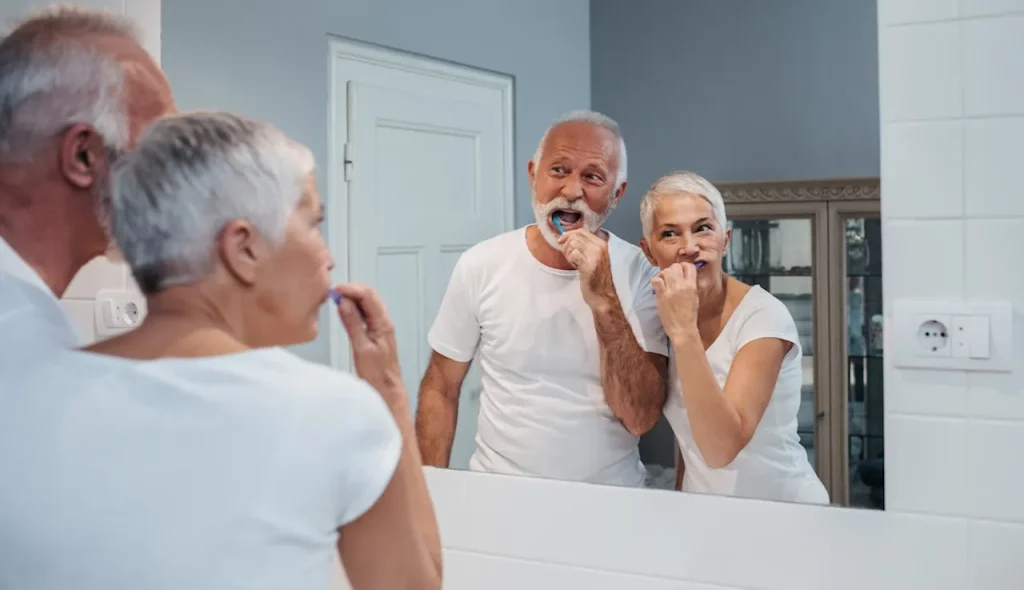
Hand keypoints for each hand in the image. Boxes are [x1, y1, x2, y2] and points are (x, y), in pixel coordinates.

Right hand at [331, 283, 404, 399]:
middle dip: (350, 290)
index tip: (334, 290)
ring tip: (335, 298)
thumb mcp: (362, 348)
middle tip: (332, 292)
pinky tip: (343, 310)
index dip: (350, 289)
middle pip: (369, 295)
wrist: (387, 389)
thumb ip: (353, 324)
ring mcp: (379, 326)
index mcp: (383, 323)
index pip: (368, 296)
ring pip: (366, 303)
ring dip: (351, 297)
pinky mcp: (374, 332)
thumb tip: (343, 303)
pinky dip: (353, 307)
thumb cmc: (377, 374)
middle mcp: (383, 321)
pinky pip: (364, 313)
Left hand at [557, 229, 615, 309]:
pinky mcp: (589, 264)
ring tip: (573, 262)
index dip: (569, 234)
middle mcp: (601, 247)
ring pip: (573, 243)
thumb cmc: (598, 280)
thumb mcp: (596, 259)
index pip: (583, 231)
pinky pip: (573, 254)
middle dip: (567, 244)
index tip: (561, 240)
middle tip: (568, 256)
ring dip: (568, 253)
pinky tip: (575, 267)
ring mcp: (595, 255)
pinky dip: (570, 259)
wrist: (604, 297)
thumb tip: (570, 238)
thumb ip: (587, 247)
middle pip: (576, 236)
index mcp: (603, 244)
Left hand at [651, 262, 699, 340]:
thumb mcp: (695, 296)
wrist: (682, 328)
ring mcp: (670, 290)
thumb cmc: (689, 314)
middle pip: (675, 266)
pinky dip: (656, 280)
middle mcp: (681, 286)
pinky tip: (659, 285)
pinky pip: (656, 280)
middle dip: (673, 269)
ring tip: (665, 281)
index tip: (681, 271)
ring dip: (664, 274)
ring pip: (665, 271)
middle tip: (672, 277)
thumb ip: (690, 284)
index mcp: (692, 286)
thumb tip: (684, 275)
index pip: (688, 266)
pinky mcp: (661, 295)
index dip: (684, 266)